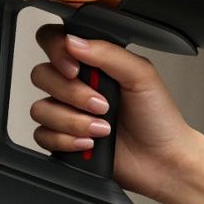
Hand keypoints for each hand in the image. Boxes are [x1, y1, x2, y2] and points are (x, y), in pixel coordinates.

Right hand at [30, 26, 203, 203]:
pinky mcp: (62, 139)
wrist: (163, 162)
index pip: (54, 41)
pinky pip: (42, 135)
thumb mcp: (141, 76)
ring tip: (102, 129)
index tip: (75, 69)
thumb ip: (108, 53)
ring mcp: (67, 112)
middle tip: (102, 105)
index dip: (56, 52)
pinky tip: (89, 143)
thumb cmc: (159, 119)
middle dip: (72, 94)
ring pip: (40, 108)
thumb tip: (73, 41)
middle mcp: (76, 85)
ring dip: (72, 121)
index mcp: (93, 63)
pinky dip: (66, 141)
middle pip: (42, 75)